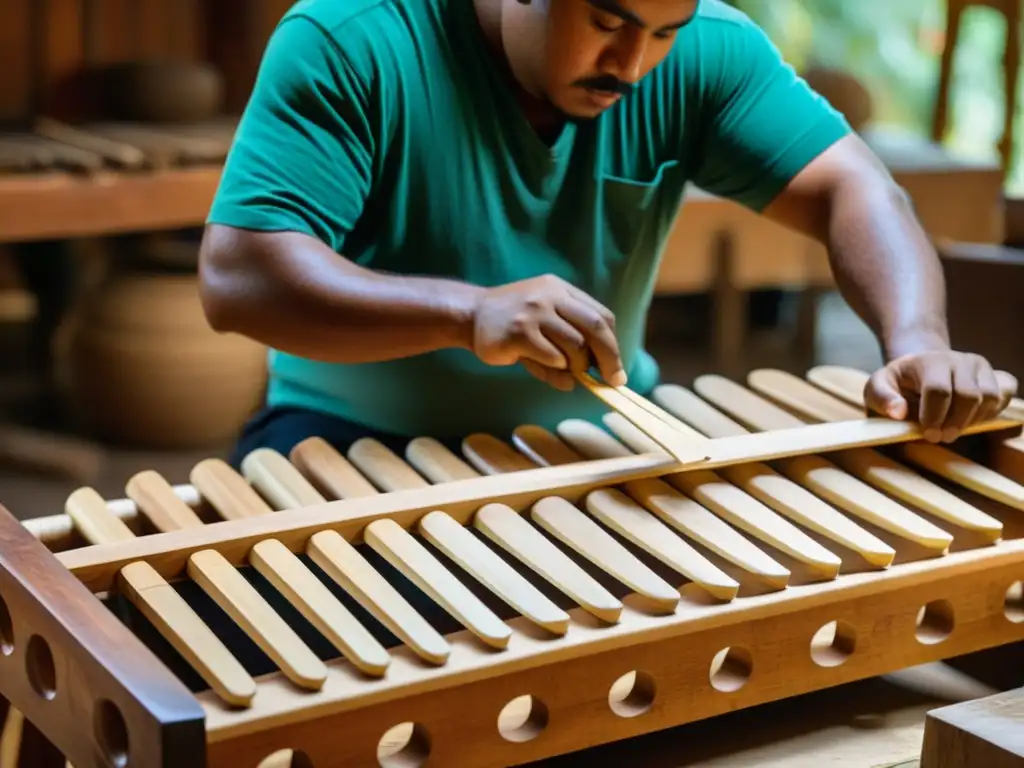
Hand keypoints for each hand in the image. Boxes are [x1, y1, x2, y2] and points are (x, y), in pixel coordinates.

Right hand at [470, 274, 624, 390]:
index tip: (615, 366)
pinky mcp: (520, 333)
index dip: (612, 343)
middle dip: (610, 357)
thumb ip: (568, 339)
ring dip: (577, 366)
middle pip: (595, 327)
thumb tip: (589, 376)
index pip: (601, 316)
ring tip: (565, 371)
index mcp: (561, 290)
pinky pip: (553, 358)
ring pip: (575, 346)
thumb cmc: (511, 322)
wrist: (469, 315)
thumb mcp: (543, 320)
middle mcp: (550, 296)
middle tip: (613, 380)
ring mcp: (535, 313)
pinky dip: (556, 370)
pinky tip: (545, 369)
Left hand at [865, 350, 1017, 442]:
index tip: (928, 433)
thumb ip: (882, 398)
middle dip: (955, 422)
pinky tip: (972, 419)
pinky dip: (992, 412)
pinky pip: (1005, 395)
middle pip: (969, 395)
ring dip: (973, 420)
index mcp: (929, 361)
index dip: (934, 416)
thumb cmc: (898, 383)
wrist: (921, 368)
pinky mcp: (996, 375)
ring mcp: (980, 366)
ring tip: (953, 428)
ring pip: (990, 398)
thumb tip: (898, 412)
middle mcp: (959, 359)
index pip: (938, 390)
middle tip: (941, 437)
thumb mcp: (877, 387)